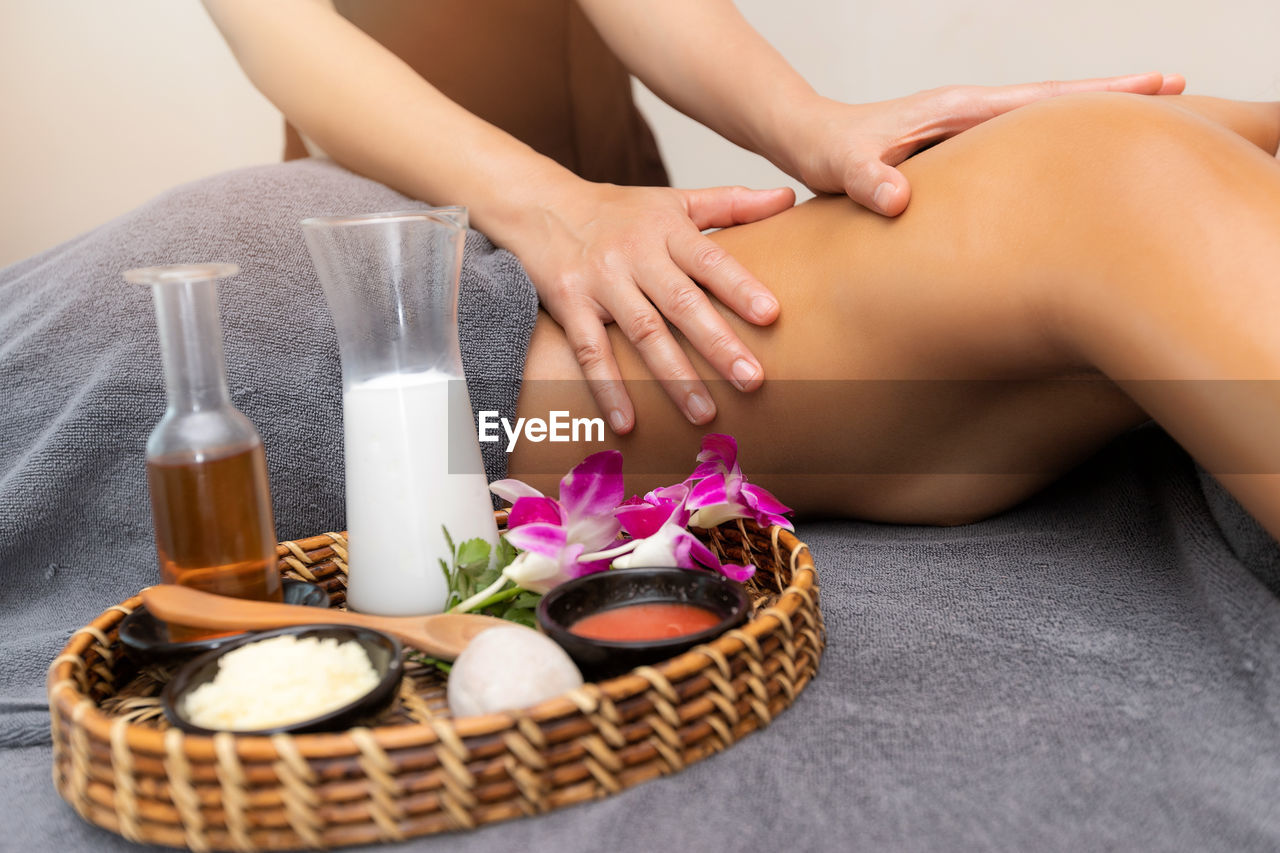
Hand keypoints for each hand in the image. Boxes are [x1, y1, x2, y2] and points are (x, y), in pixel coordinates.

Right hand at [510, 181, 794, 432]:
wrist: (540, 205)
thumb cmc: (618, 211)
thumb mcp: (674, 200)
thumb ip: (731, 203)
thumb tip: (789, 196)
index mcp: (667, 230)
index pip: (709, 260)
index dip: (739, 286)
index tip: (771, 315)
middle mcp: (635, 255)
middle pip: (681, 302)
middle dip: (717, 343)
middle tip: (752, 379)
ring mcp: (601, 282)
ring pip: (642, 333)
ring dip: (674, 376)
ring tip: (704, 413)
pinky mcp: (570, 306)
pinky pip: (590, 351)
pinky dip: (608, 387)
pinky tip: (628, 422)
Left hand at [787, 71, 1185, 215]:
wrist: (808, 139)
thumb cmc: (826, 152)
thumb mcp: (842, 169)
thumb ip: (866, 182)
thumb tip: (897, 201)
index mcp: (957, 110)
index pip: (1040, 98)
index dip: (1097, 96)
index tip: (1156, 87)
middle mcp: (969, 111)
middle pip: (1056, 100)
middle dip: (1115, 97)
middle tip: (1180, 91)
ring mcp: (967, 127)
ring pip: (1041, 119)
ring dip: (1090, 118)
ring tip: (1144, 126)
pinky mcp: (959, 146)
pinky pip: (1018, 141)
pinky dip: (1054, 141)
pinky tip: (1074, 159)